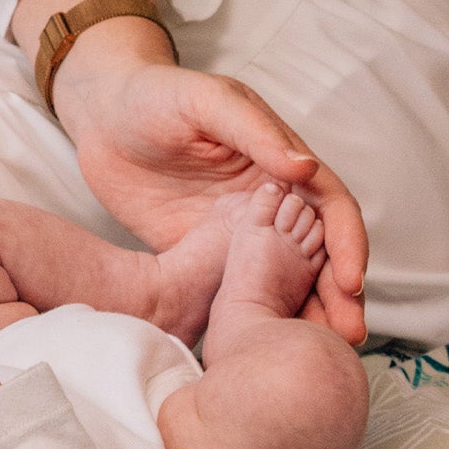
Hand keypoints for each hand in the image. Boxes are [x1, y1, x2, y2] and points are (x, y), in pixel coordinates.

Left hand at [55, 42, 368, 346]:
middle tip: (347, 337)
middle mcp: (268, 200)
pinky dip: (256, 317)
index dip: (346, 244)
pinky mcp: (199, 253)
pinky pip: (236, 289)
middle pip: (317, 253)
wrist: (99, 117)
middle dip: (337, 294)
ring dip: (303, 313)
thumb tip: (304, 168)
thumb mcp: (206, 102)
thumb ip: (254, 132)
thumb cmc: (155, 96)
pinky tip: (262, 348)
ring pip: (283, 278)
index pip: (330, 207)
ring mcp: (235, 231)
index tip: (349, 282)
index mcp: (279, 161)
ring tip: (316, 352)